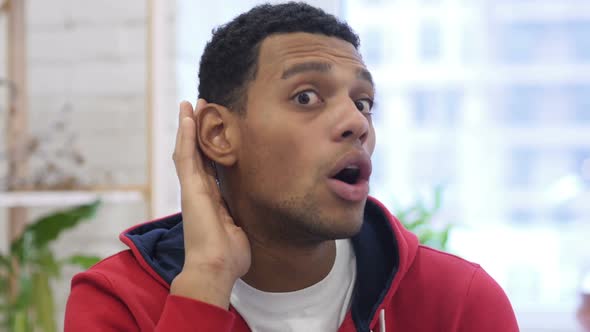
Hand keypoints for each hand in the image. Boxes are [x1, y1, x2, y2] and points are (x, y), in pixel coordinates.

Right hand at [170, 100, 250, 308]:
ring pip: (187, 150)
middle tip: (199, 108)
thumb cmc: (229, 257)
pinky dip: (186, 135)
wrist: (216, 268)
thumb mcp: (238, 230)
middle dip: (197, 131)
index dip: (210, 148)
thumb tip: (243, 220)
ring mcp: (192, 189)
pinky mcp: (189, 188)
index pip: (209, 168)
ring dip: (188, 126)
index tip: (214, 132)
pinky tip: (188, 117)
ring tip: (190, 105)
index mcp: (211, 201)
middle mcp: (199, 192)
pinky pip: (186, 155)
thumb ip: (237, 219)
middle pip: (196, 154)